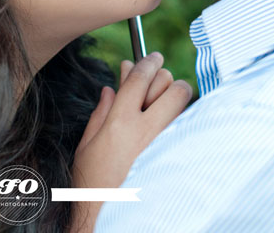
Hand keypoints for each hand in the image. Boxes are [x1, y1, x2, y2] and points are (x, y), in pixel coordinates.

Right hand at [70, 52, 191, 231]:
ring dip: (174, 99)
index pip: (140, 78)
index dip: (147, 61)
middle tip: (155, 88)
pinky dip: (178, 119)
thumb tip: (112, 86)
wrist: (110, 219)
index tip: (152, 57)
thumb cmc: (94, 185)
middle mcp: (148, 130)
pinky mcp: (178, 154)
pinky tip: (164, 129)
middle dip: (166, 80)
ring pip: (184, 103)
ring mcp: (167, 142)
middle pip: (172, 84)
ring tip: (158, 111)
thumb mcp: (87, 147)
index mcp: (120, 124)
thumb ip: (101, 112)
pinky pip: (186, 123)